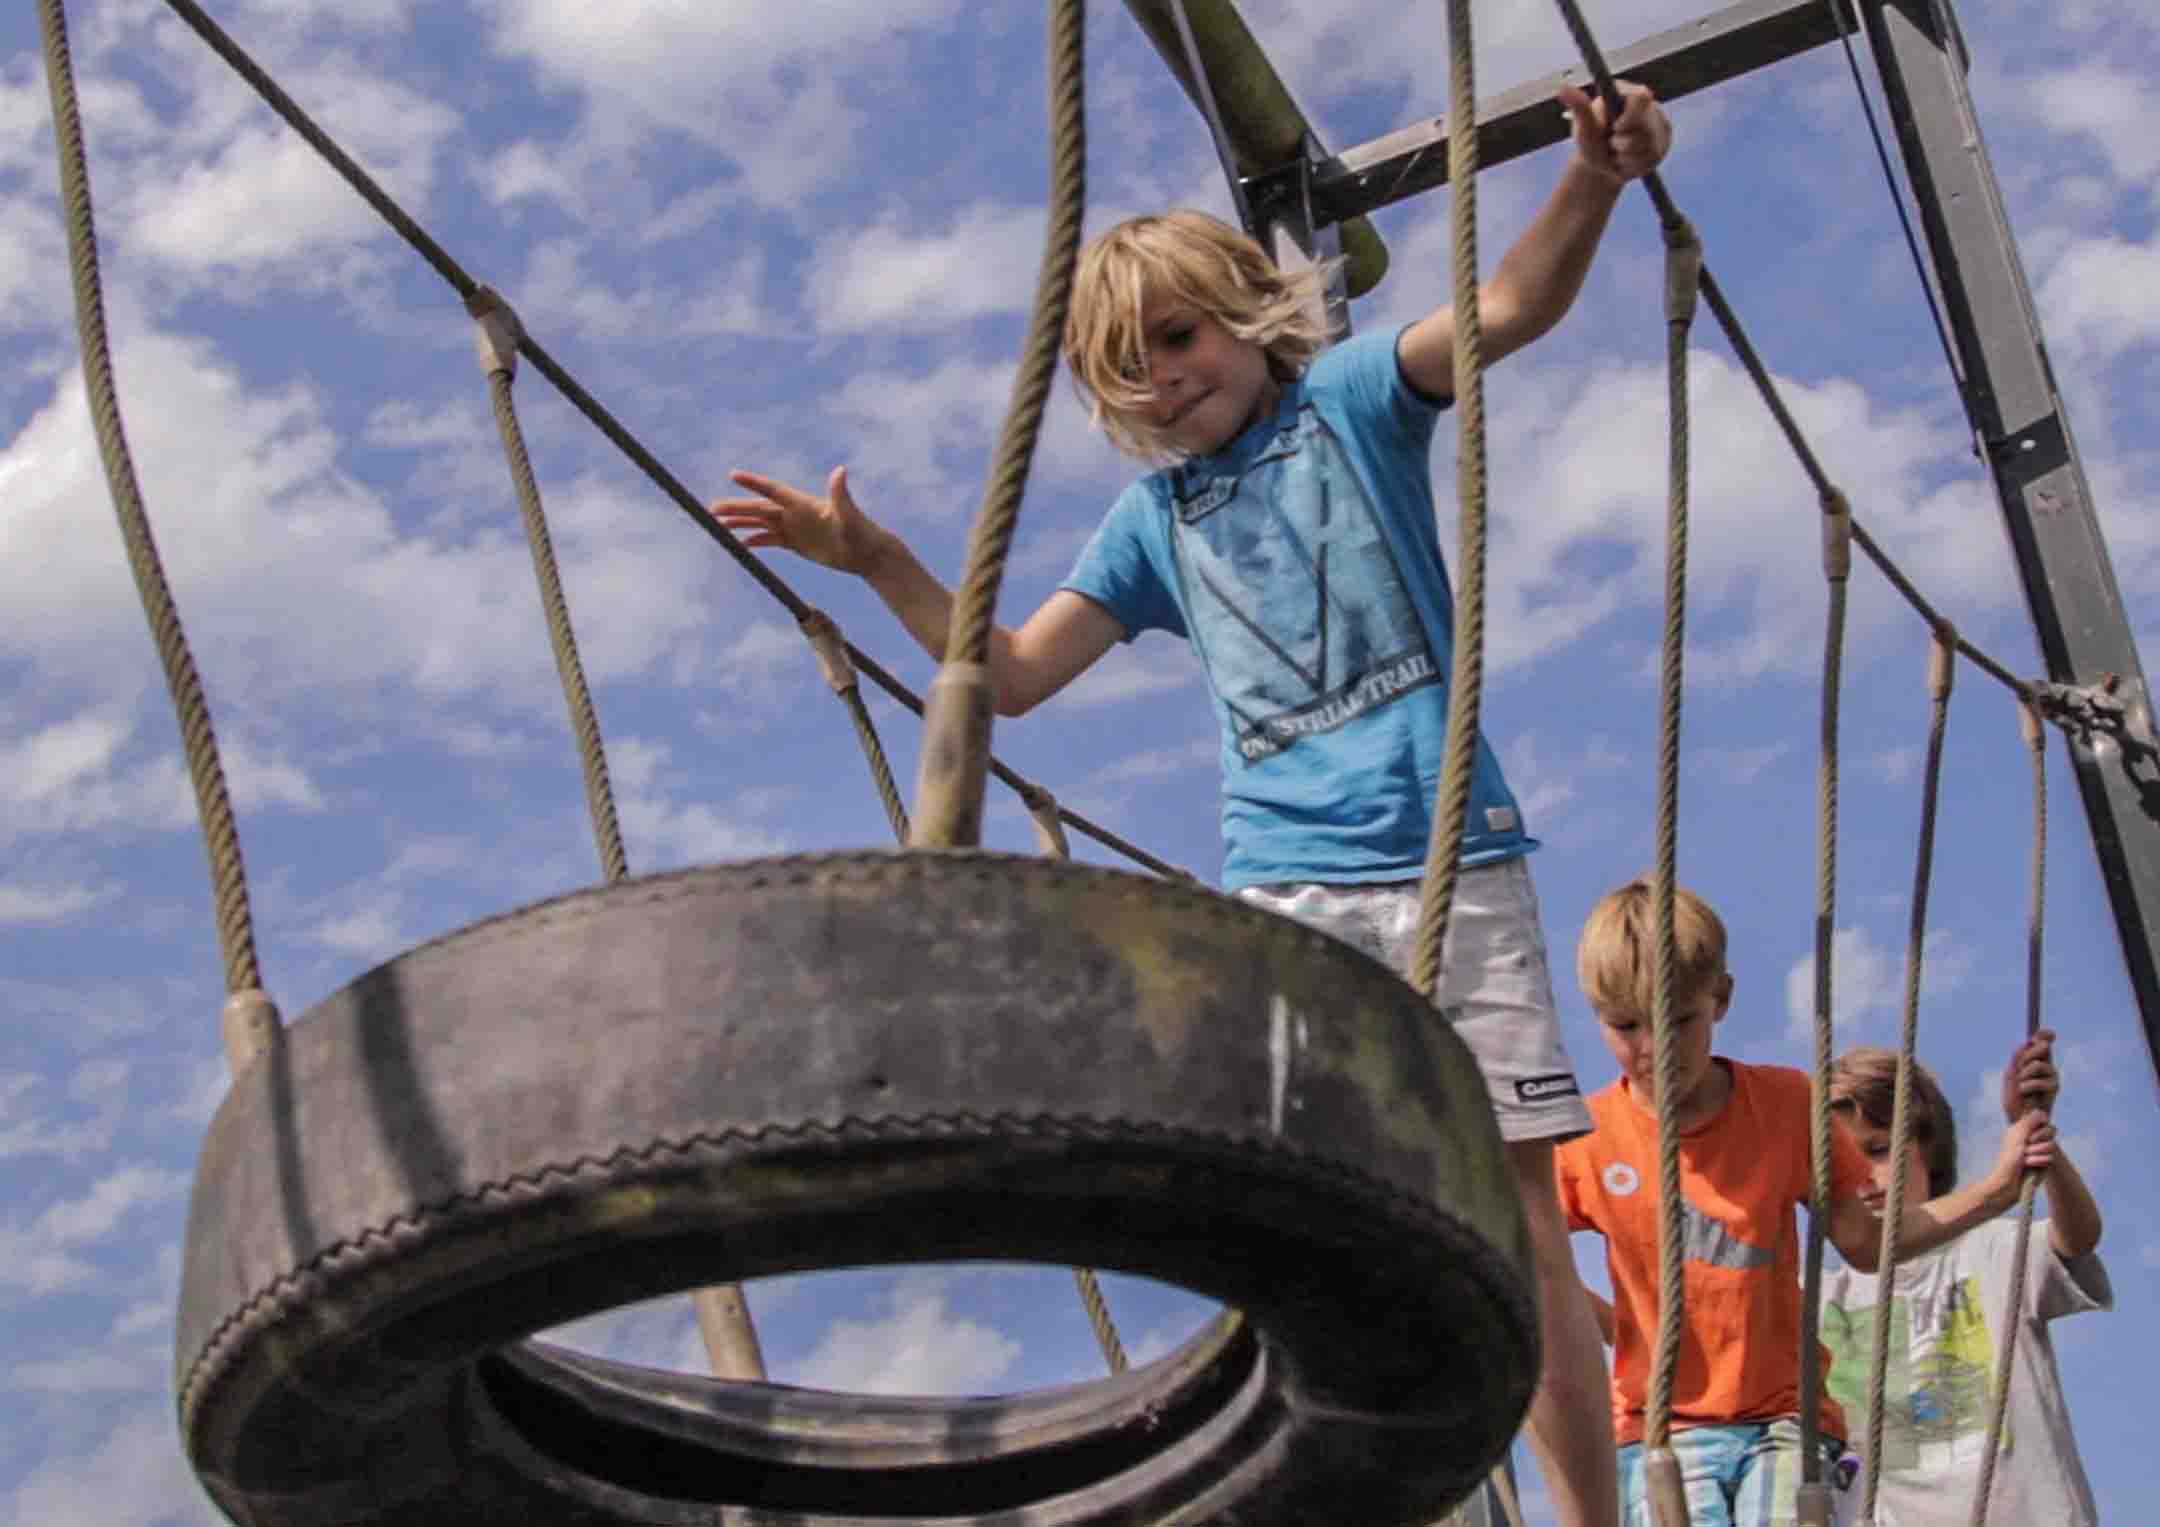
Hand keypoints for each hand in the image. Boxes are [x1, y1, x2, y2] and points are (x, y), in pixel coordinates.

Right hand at [708, 466, 888, 576]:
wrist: (869, 553)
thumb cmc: (862, 532)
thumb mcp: (849, 514)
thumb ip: (840, 494)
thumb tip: (840, 471)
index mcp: (804, 503)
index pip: (773, 490)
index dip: (754, 482)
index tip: (733, 474)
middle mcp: (796, 512)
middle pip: (760, 507)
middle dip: (736, 507)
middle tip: (711, 508)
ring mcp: (795, 527)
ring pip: (761, 523)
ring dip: (740, 522)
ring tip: (718, 524)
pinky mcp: (797, 542)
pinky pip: (770, 540)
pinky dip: (755, 541)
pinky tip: (740, 544)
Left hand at [1558, 80, 1670, 183]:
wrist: (1600, 165)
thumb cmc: (1590, 140)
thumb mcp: (1584, 127)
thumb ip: (1580, 107)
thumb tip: (1563, 88)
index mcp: (1628, 93)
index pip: (1642, 96)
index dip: (1629, 117)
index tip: (1616, 128)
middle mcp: (1648, 105)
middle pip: (1645, 126)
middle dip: (1623, 143)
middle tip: (1612, 142)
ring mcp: (1658, 124)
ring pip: (1648, 146)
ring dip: (1627, 156)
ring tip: (1618, 151)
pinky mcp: (1663, 143)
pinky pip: (1652, 158)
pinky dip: (1635, 165)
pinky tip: (1628, 159)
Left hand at [1988, 1108, 2056, 1198]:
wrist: (2010, 1180)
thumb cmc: (2009, 1158)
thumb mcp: (2018, 1136)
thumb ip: (2029, 1122)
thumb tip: (2041, 1112)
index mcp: (2024, 1129)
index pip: (2043, 1120)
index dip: (2039, 1126)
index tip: (2029, 1132)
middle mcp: (2034, 1138)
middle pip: (2051, 1131)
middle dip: (2038, 1139)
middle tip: (2025, 1146)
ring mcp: (2041, 1150)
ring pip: (2051, 1144)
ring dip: (2036, 1151)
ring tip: (2025, 1159)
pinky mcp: (2046, 1162)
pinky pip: (2052, 1157)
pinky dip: (2039, 1160)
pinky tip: (2030, 1165)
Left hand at [1999, 1028, 2059, 1121]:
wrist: (2019, 1118)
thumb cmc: (2014, 1098)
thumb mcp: (2011, 1075)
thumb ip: (2017, 1059)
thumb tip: (2026, 1043)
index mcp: (2034, 1059)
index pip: (2043, 1041)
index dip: (2044, 1034)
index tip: (2041, 1033)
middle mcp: (2046, 1065)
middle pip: (2042, 1047)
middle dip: (2026, 1056)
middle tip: (2019, 1068)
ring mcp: (2052, 1075)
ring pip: (2038, 1064)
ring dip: (2024, 1075)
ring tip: (2021, 1087)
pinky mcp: (2055, 1088)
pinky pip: (2038, 1080)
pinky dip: (2027, 1086)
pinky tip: (2025, 1094)